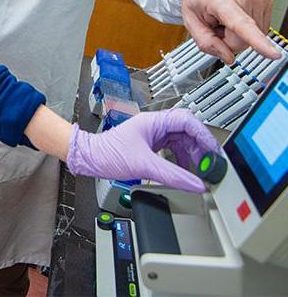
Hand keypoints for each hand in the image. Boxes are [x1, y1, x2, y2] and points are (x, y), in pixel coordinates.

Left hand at [66, 109, 219, 191]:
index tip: (213, 151)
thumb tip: (196, 184)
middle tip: (209, 164)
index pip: (187, 120)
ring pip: (181, 140)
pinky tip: (184, 171)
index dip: (203, 135)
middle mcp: (154, 125)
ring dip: (192, 155)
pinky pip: (172, 149)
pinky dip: (181, 160)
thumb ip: (173, 175)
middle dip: (200, 147)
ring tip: (199, 170)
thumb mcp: (144, 165)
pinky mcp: (149, 145)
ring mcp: (152, 134)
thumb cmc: (108, 153)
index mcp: (153, 121)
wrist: (90, 158)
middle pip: (187, 131)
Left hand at [181, 0, 278, 63]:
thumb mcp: (190, 21)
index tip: (273, 53)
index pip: (241, 24)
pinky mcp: (267, 1)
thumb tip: (228, 58)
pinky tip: (236, 16)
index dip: (258, 41)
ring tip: (226, 18)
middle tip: (217, 24)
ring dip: (237, 33)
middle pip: (243, 40)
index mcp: (221, 0)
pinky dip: (246, 28)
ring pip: (253, 37)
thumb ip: (206, 43)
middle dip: (228, 40)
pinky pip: (260, 30)